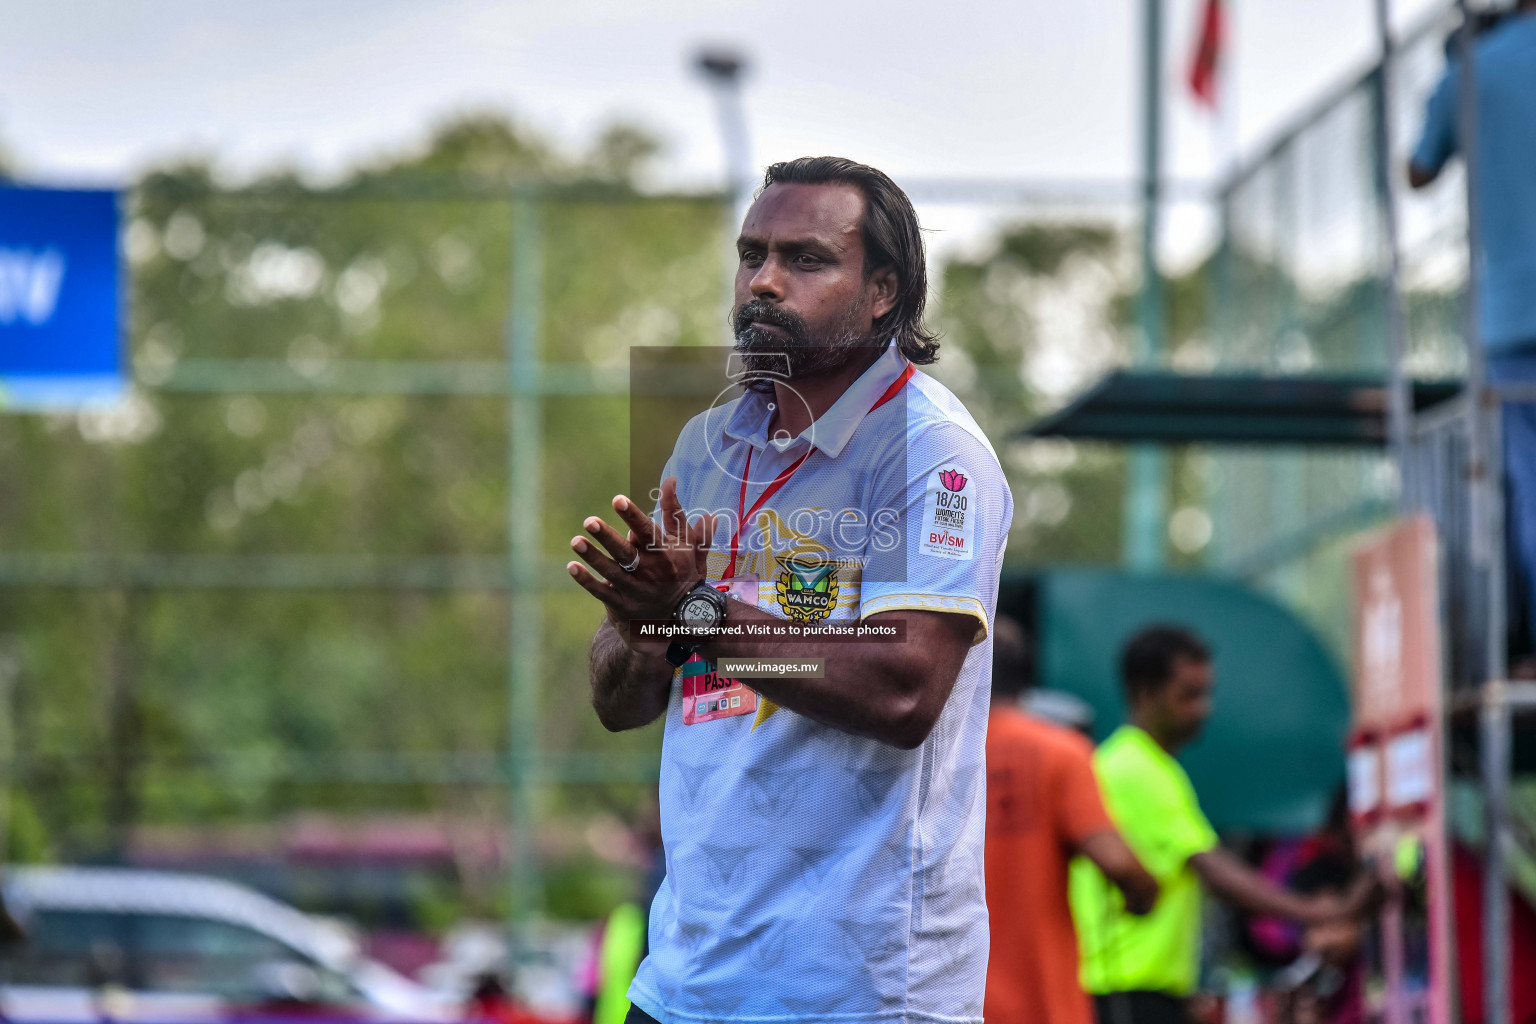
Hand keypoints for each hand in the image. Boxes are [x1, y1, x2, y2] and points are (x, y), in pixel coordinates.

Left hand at [567, 477, 715, 647]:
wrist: (684, 619)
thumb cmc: (684, 573)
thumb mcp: (689, 544)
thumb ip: (677, 513)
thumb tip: (670, 481)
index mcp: (666, 554)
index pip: (648, 533)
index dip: (633, 517)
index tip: (617, 500)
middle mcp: (651, 572)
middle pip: (627, 553)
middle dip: (607, 538)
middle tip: (589, 521)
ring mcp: (636, 591)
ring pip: (612, 572)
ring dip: (593, 557)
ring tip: (576, 542)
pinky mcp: (624, 606)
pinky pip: (602, 593)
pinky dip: (587, 581)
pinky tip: (572, 566)